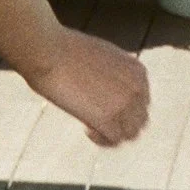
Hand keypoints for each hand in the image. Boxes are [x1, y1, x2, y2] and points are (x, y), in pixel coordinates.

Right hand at [30, 27, 151, 147]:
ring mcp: (124, 105)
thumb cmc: (64, 49)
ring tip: (91, 127)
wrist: (47, 52)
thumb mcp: (100, 54)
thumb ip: (113, 72)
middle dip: (120, 122)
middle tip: (97, 118)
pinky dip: (101, 139)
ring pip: (130, 134)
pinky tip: (86, 129)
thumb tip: (108, 87)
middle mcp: (137, 88)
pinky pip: (113, 141)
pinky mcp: (108, 120)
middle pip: (140, 119)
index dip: (123, 106)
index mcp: (137, 71)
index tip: (102, 104)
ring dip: (112, 133)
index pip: (142, 100)